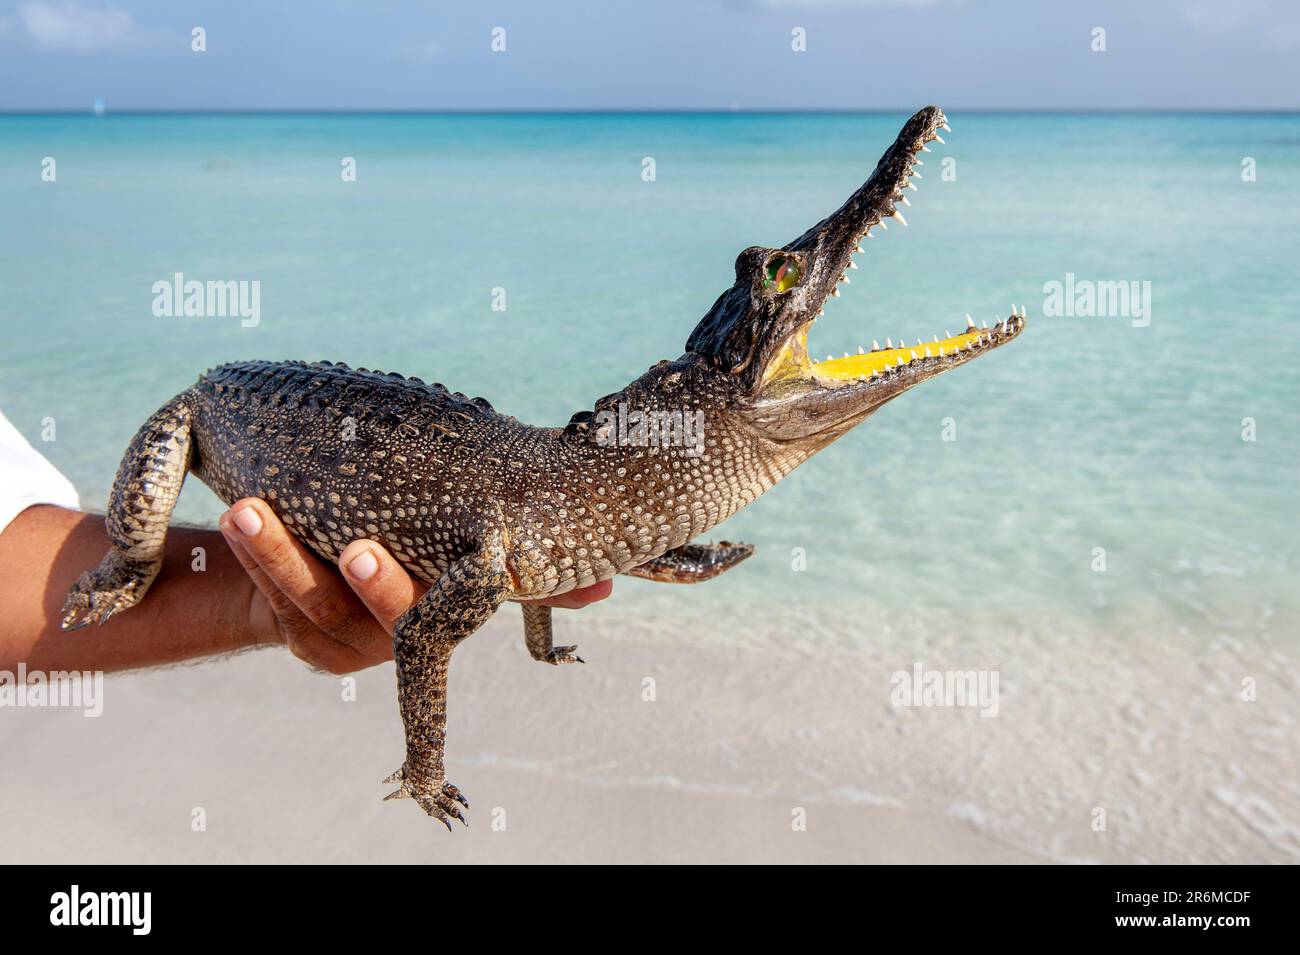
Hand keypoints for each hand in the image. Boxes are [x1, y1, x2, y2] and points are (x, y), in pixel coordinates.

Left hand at [219, 498, 610, 674]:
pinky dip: (256, 560)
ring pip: (315, 605)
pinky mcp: (302, 641)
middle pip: (388, 620)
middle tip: (359, 546)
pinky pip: (276, 602)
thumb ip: (532, 574)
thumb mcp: (469, 556)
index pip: (466, 604)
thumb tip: (606, 593)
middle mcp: (400, 637)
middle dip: (374, 583)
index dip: (473, 591)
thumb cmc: (412, 550)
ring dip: (282, 557)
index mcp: (448, 613)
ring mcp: (346, 644)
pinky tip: (241, 514)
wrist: (328, 574)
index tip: (480, 564)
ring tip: (251, 509)